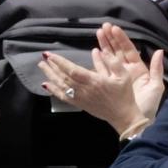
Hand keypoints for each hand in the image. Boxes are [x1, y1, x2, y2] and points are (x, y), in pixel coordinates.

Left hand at [39, 24, 166, 133]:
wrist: (123, 116)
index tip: (51, 55)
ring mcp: (81, 98)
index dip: (60, 62)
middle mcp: (85, 90)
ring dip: (51, 76)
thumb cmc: (124, 95)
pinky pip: (64, 97)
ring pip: (62, 86)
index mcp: (95, 81)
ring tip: (42, 67)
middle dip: (52, 67)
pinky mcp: (80, 104)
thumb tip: (98, 50)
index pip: (73, 70)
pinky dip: (54, 90)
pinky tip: (46, 85)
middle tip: (43, 58)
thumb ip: (111, 62)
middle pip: (64, 78)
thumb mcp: (123, 75)